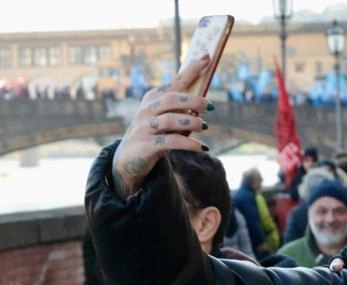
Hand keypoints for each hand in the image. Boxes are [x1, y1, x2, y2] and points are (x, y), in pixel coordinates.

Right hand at [111, 54, 212, 195]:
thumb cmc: (154, 134)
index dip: (191, 70)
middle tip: (211, 106)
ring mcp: (144, 128)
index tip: (207, 57)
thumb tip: (205, 103)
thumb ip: (181, 110)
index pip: (175, 82)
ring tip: (204, 127)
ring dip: (192, 123)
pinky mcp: (146, 146)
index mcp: (153, 99)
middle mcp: (146, 110)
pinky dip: (190, 144)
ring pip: (171, 120)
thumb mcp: (166, 119)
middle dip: (194, 100)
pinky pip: (172, 142)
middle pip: (172, 99)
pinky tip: (203, 147)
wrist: (129, 159)